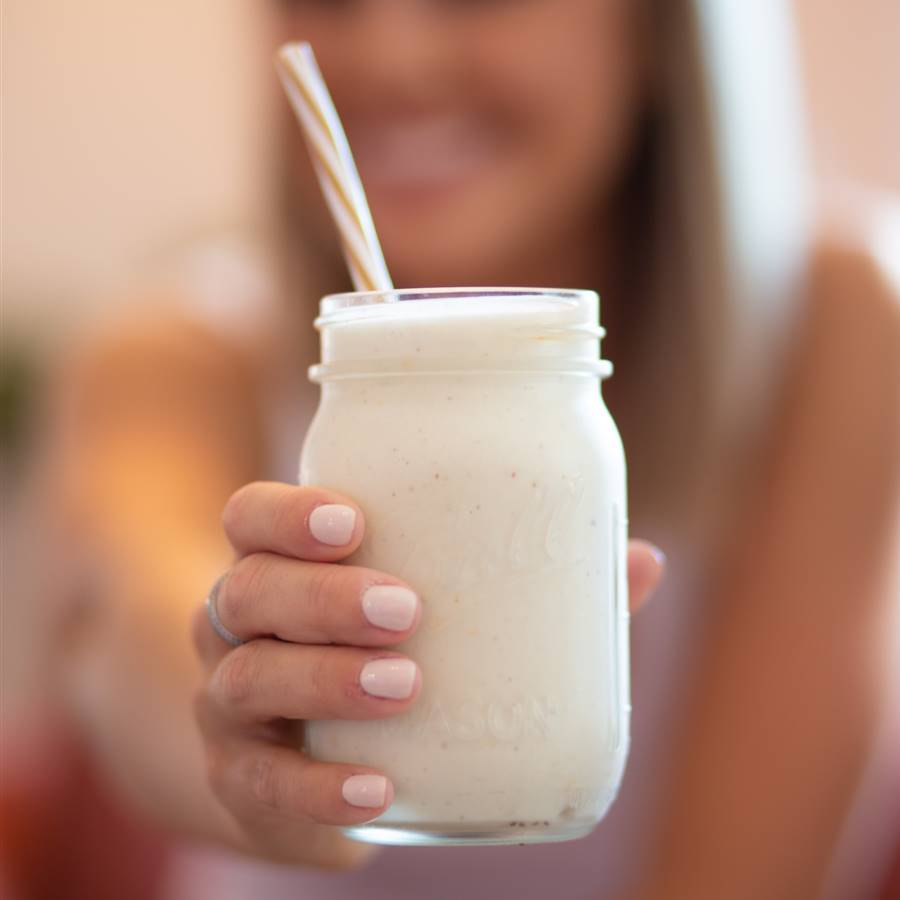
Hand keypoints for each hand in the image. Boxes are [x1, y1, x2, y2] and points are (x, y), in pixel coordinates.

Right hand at [192, 482, 663, 865]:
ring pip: (245, 678)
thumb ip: (534, 591)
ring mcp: (230, 709)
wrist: (304, 767)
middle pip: (246, 591)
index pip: (248, 517)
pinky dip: (316, 787)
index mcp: (283, 569)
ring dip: (324, 679)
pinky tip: (377, 788)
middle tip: (406, 608)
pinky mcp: (242, 783)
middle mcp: (239, 630)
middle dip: (321, 596)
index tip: (353, 521)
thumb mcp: (436, 619)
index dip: (286, 513)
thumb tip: (643, 561)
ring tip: (404, 684)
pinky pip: (261, 785)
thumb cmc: (380, 661)